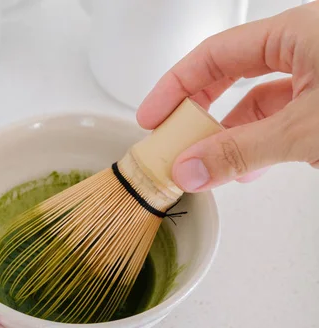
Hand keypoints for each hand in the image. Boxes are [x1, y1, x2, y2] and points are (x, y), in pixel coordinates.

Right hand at [137, 1, 318, 191]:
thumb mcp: (305, 128)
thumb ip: (243, 150)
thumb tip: (190, 169)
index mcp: (298, 32)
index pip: (215, 54)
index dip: (175, 86)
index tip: (151, 117)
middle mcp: (308, 49)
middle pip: (232, 74)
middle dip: (198, 112)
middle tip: (171, 138)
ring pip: (259, 103)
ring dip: (229, 137)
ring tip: (205, 166)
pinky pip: (283, 119)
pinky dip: (260, 145)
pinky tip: (246, 168)